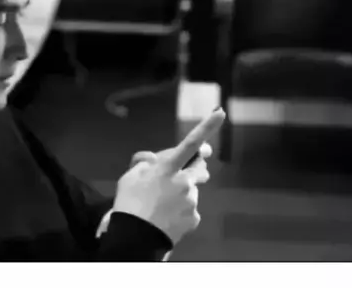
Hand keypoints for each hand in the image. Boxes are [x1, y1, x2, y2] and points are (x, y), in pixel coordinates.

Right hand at [112, 108, 225, 244]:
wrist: (134, 239)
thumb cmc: (129, 204)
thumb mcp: (130, 176)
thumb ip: (145, 163)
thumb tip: (155, 160)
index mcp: (167, 168)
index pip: (190, 143)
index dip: (207, 126)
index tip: (221, 112)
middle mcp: (183, 182)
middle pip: (199, 169)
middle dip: (195, 169)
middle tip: (180, 176)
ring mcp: (191, 201)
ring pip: (192, 191)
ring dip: (182, 193)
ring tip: (161, 206)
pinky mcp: (193, 217)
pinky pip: (190, 209)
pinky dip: (181, 211)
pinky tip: (166, 217)